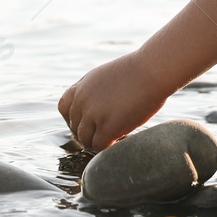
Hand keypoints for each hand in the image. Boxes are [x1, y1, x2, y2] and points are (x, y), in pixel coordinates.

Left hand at [57, 51, 171, 151]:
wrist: (152, 70)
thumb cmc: (138, 71)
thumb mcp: (106, 76)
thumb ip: (93, 92)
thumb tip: (93, 110)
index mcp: (82, 87)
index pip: (64, 108)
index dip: (74, 117)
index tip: (88, 121)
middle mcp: (82, 101)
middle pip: (76, 127)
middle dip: (90, 131)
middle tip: (107, 129)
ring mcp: (93, 114)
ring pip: (85, 139)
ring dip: (98, 140)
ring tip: (116, 133)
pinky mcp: (108, 127)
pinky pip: (99, 145)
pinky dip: (109, 145)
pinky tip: (122, 136)